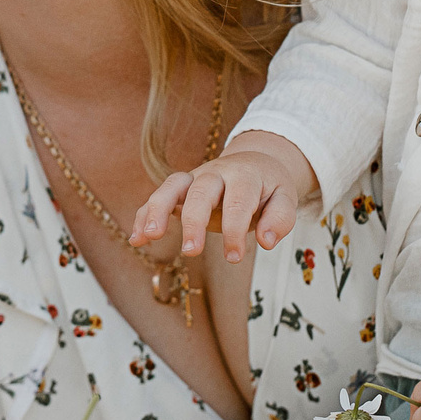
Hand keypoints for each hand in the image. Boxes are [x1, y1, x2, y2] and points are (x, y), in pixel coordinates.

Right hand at [132, 133, 313, 263]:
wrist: (255, 162)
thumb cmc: (268, 187)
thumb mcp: (285, 198)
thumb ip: (280, 219)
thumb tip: (266, 241)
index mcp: (244, 175)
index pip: (237, 202)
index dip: (235, 231)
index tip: (234, 257)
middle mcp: (216, 173)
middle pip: (200, 192)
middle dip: (193, 221)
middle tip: (191, 251)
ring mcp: (194, 178)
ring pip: (171, 186)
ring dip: (157, 210)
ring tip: (149, 236)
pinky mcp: (180, 188)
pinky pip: (158, 197)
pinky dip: (143, 215)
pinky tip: (136, 240)